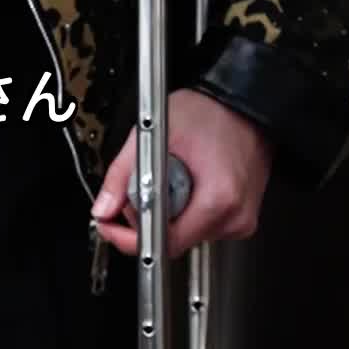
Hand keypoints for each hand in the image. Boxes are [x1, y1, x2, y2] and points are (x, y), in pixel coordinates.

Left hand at [91, 90, 273, 258]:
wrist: (243, 104)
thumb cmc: (209, 112)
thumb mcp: (153, 135)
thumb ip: (121, 175)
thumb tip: (104, 207)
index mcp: (217, 200)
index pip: (166, 243)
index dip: (131, 238)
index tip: (112, 227)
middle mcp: (234, 217)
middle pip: (175, 240)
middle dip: (148, 220)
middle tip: (138, 190)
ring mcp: (241, 220)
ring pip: (189, 235)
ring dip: (169, 215)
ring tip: (170, 180)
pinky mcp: (242, 218)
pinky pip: (204, 226)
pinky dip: (188, 211)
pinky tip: (188, 185)